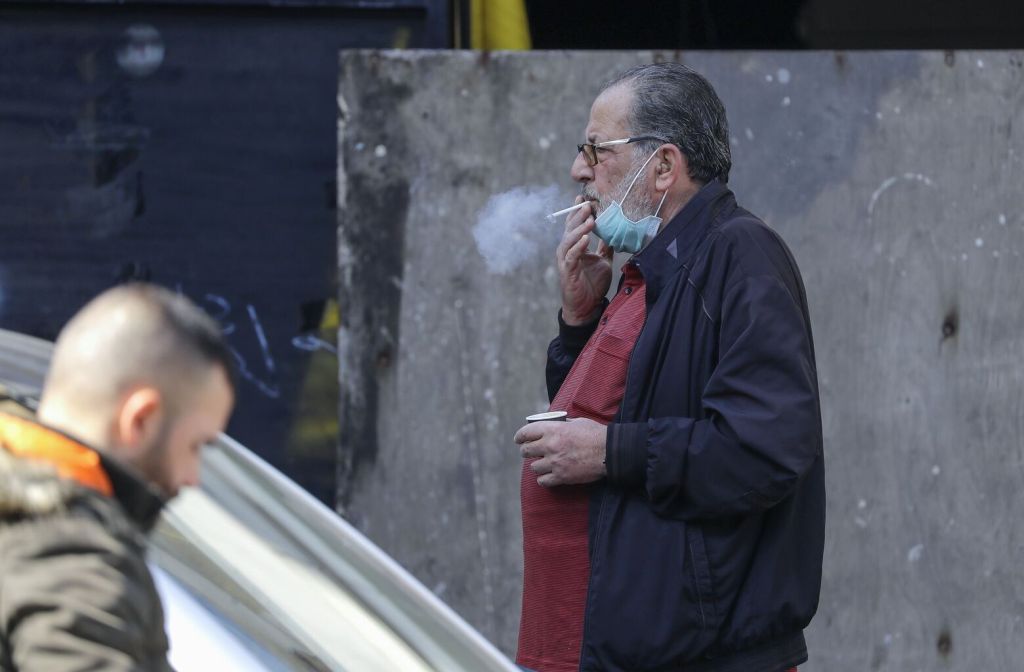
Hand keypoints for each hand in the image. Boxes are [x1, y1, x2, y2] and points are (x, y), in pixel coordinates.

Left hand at [514, 417, 606, 486]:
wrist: (609, 452)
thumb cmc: (595, 435)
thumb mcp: (577, 422)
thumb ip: (562, 423)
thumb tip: (554, 423)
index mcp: (553, 430)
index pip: (526, 433)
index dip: (519, 437)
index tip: (518, 440)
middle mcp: (550, 446)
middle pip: (526, 451)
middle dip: (527, 451)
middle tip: (531, 452)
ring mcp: (555, 463)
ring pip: (533, 467)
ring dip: (537, 465)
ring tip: (544, 464)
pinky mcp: (561, 477)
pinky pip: (543, 481)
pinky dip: (544, 479)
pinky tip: (548, 476)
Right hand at [556, 196, 613, 324]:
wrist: (586, 307)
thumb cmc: (592, 284)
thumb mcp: (603, 261)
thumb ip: (605, 247)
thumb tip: (615, 232)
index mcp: (575, 246)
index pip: (574, 224)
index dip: (578, 211)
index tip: (584, 198)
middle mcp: (567, 250)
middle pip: (570, 228)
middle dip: (578, 215)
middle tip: (588, 204)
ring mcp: (566, 260)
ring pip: (569, 239)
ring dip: (579, 228)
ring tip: (589, 219)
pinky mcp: (567, 270)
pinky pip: (571, 255)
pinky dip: (578, 246)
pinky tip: (586, 239)